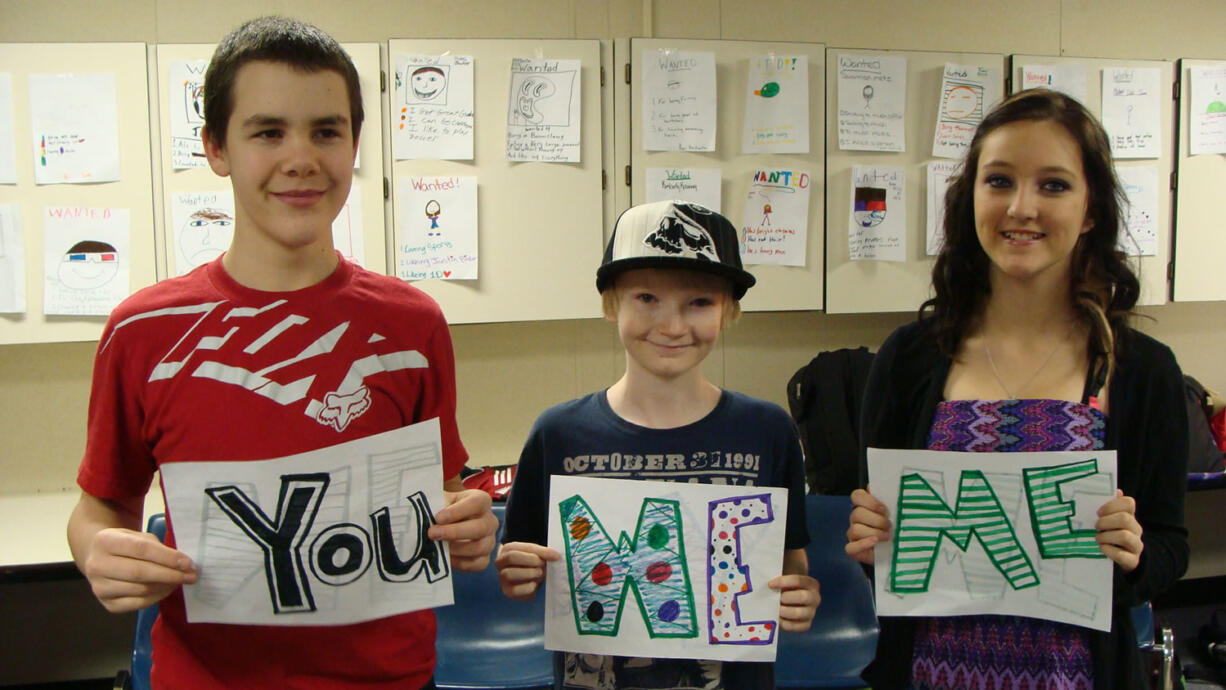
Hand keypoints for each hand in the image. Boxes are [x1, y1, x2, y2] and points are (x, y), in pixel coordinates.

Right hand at [81, 527, 196, 612]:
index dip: (167, 557)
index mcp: (105, 541)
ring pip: (140, 590)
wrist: (99, 558)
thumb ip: (157, 547)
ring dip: (166, 586)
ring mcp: (99, 588)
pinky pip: (138, 604)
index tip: (187, 562)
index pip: (141, 549)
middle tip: (191, 575)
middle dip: (170, 574)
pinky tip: (167, 589)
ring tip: (181, 580)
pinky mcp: (107, 604)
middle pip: (140, 572)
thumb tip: (183, 563)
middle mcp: (97, 565)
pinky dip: (157, 597)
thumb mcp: (137, 536)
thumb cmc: (124, 545)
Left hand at [428, 489, 498, 571]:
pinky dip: (460, 563)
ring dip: (457, 549)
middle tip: (432, 534)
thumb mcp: (440, 501)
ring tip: (439, 547)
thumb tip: (425, 517)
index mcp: (481, 501)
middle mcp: (489, 520)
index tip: (438, 518)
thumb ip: (435, 505)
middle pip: (480, 527)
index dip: (457, 511)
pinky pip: (478, 564)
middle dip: (455, 532)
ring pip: (480, 547)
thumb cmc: (443, 509)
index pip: (476, 503)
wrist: (446, 523)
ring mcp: (489, 540)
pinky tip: (446, 558)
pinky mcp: (484, 558)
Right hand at [495, 542, 560, 600]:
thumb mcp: (536, 554)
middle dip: (530, 561)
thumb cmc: (531, 563)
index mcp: (508, 549)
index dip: (538, 552)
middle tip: (543, 565)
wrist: (527, 578)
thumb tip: (556, 556)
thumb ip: (544, 553)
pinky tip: (535, 584)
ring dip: (529, 573)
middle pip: (511, 557)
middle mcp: (500, 562)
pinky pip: (515, 590)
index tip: (555, 556)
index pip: (521, 547)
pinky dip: (528, 587)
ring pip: (509, 574)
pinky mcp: (507, 591)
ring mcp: (502, 578)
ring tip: (540, 574)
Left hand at [768, 574, 820, 631]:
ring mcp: (811, 612)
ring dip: (784, 611)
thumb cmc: (785, 585)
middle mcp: (815, 598)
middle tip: (774, 599)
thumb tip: (770, 566)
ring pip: (799, 613)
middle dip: (786, 598)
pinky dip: (785, 624)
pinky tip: (776, 618)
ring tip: (774, 608)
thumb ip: (780, 571)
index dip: (783, 582)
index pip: (799, 580)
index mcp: (811, 583)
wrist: (790, 597)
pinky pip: (796, 627)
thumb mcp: (785, 575)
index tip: (770, 584)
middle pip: (803, 597)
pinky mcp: (806, 624)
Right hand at [845, 486, 890, 565]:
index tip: (883, 508)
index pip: (857, 496)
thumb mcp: (895, 514)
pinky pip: (851, 547)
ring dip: (874, 532)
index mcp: (864, 507)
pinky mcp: (853, 550)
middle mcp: (856, 519)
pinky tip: (875, 542)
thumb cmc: (894, 529)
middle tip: (889, 525)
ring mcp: (853, 535)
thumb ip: (888, 499)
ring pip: (855, 529)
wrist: (894, 551)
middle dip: (876, 520)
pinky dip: (863, 544)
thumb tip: (875, 486)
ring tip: (887, 536)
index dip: (869, 501)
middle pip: (857, 513)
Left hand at [1097, 489, 1143, 571]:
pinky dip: (1109, 551)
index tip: (1098, 512)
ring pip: (1124, 536)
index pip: (1129, 503)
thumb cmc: (1112, 535)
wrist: (1125, 558)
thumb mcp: (1110, 520)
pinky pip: (1122, 555)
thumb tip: (1117, 491)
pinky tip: (1102, 548)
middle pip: (1125, 519)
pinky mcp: (1133, 560)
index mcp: (1130, 516)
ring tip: (1098, 538)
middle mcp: (1136, 529)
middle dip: (1106, 522)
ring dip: (1106, 537)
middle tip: (1096, 527)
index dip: (1112, 506)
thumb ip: (1111, 507)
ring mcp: (1136, 545)